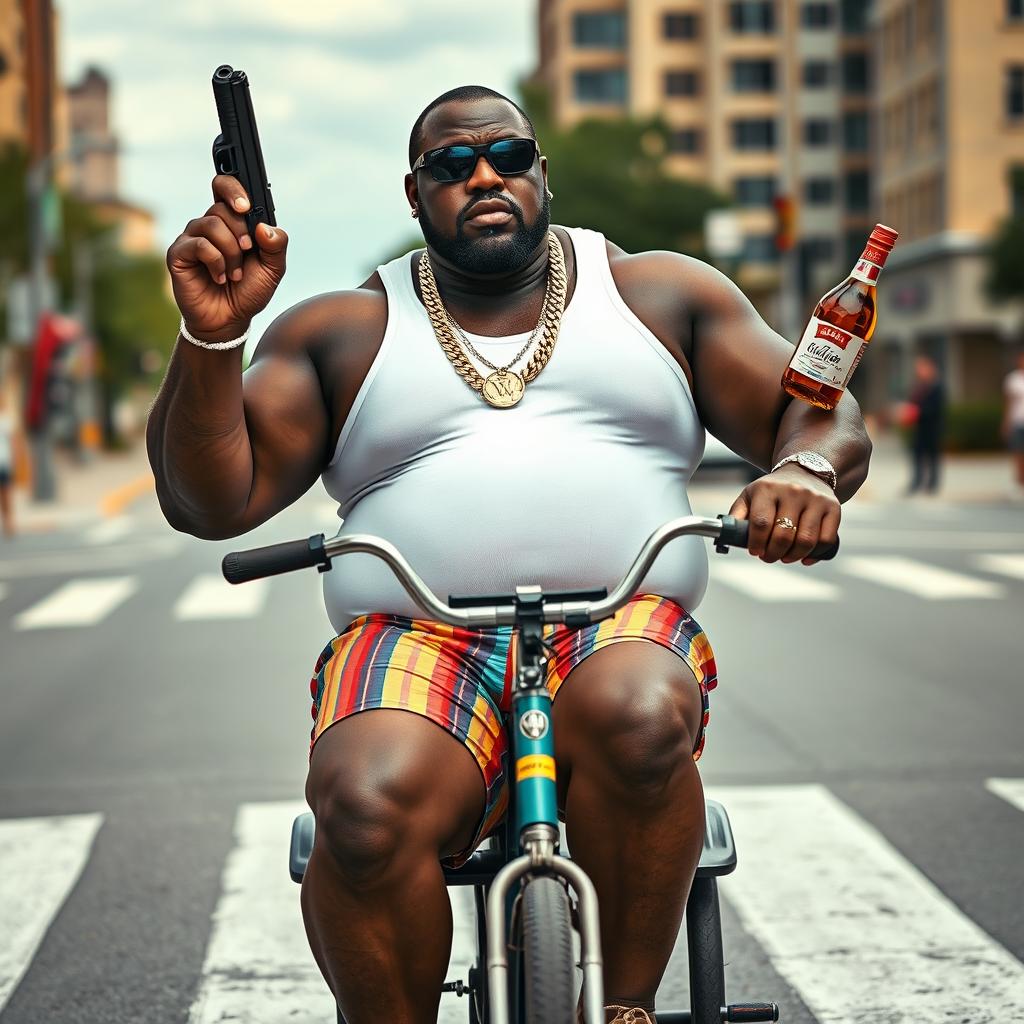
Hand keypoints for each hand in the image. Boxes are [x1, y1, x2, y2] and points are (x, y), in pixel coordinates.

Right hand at [166, 174, 288, 341]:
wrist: (230, 320)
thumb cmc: (249, 291)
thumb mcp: (272, 269)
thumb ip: (277, 246)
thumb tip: (264, 226)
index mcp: (231, 222)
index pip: (225, 188)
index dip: (233, 188)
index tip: (246, 206)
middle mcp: (209, 225)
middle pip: (222, 207)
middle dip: (241, 231)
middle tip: (249, 251)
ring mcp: (192, 238)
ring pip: (211, 224)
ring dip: (231, 252)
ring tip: (235, 274)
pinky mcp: (179, 254)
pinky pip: (199, 245)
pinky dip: (216, 262)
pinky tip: (220, 277)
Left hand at [728, 463, 840, 564]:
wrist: (805, 471)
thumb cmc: (772, 491)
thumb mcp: (750, 495)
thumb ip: (737, 515)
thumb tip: (727, 536)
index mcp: (768, 489)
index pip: (760, 523)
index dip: (756, 543)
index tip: (755, 552)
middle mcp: (793, 492)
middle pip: (783, 535)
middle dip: (772, 554)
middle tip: (768, 557)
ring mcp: (815, 499)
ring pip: (806, 541)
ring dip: (792, 556)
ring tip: (784, 557)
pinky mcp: (833, 508)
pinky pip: (826, 540)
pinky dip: (814, 554)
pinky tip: (803, 557)